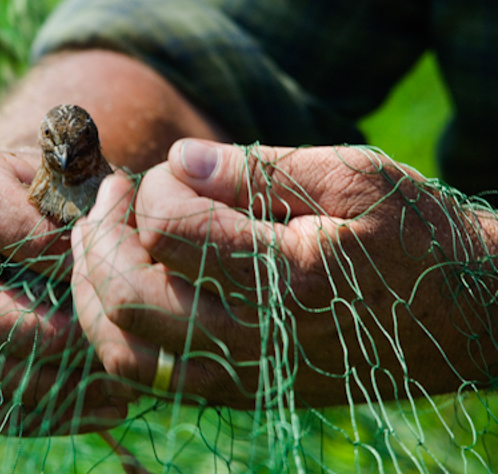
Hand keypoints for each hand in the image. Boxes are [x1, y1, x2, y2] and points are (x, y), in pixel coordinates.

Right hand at [0, 149, 132, 433]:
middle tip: (104, 345)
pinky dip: (41, 415)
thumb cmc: (48, 199)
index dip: (44, 243)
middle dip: (47, 332)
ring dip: (50, 386)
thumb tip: (118, 221)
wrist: (6, 224)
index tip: (98, 262)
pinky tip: (95, 409)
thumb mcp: (63, 176)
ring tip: (115, 388)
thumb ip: (88, 192)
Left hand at [71, 140, 497, 407]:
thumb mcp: (352, 177)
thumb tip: (180, 161)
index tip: (172, 171)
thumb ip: (257, 170)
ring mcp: (243, 375)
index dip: (154, 189)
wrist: (465, 317)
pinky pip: (149, 376)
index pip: (168, 229)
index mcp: (289, 274)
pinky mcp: (239, 391)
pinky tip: (121, 287)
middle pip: (127, 296)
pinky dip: (115, 330)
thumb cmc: (414, 235)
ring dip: (92, 288)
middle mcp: (257, 338)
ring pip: (122, 349)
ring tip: (99, 242)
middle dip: (99, 236)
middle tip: (108, 198)